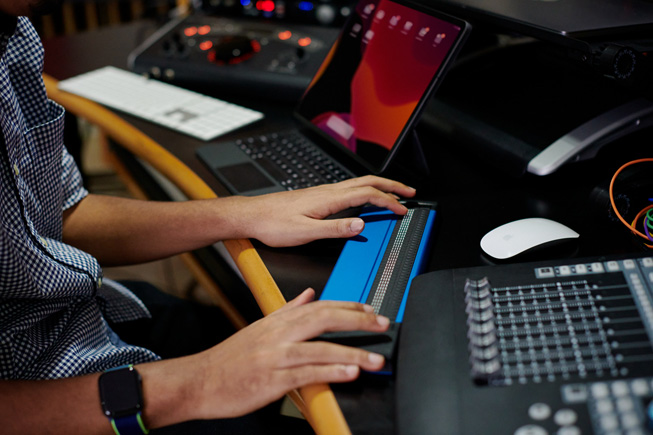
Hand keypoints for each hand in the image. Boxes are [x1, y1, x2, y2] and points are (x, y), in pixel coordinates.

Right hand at [183, 289, 388, 419]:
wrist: (199, 380)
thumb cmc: (230, 358)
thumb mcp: (260, 327)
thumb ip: (287, 310)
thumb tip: (308, 294)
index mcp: (277, 320)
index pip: (319, 306)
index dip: (348, 306)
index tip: (369, 309)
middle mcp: (278, 334)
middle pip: (324, 318)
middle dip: (357, 320)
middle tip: (381, 324)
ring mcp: (275, 356)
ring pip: (320, 348)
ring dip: (353, 353)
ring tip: (376, 359)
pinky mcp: (272, 379)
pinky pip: (307, 373)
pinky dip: (330, 371)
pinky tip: (349, 373)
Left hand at [241, 175, 415, 246]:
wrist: (252, 216)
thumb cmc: (273, 224)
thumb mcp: (305, 232)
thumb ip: (335, 229)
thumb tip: (361, 225)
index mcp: (329, 199)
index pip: (367, 195)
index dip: (388, 201)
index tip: (403, 210)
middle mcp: (328, 191)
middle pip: (367, 182)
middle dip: (391, 186)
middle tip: (410, 191)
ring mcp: (323, 192)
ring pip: (359, 183)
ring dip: (380, 186)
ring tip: (394, 192)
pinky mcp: (318, 196)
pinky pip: (349, 188)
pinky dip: (366, 190)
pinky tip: (365, 198)